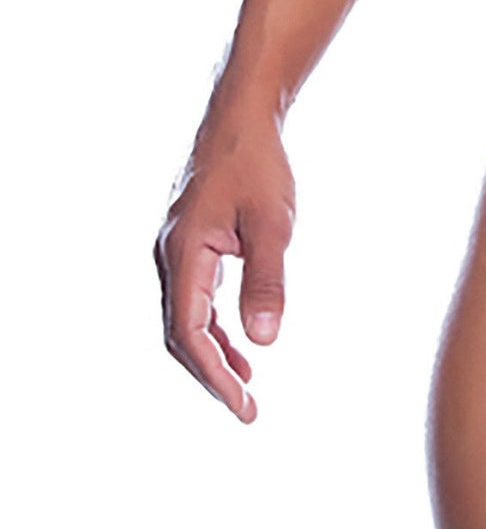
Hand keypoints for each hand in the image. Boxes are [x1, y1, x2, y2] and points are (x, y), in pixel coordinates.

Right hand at [154, 109, 295, 422]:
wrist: (242, 119)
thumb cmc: (258, 165)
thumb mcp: (271, 224)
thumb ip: (267, 280)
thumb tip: (265, 341)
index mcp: (183, 254)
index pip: (189, 333)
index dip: (214, 375)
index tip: (243, 404)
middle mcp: (170, 256)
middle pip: (180, 334)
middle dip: (211, 375)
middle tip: (247, 409)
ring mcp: (176, 251)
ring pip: (185, 318)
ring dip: (212, 355)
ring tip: (244, 388)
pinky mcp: (190, 244)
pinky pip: (194, 299)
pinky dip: (213, 329)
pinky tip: (240, 344)